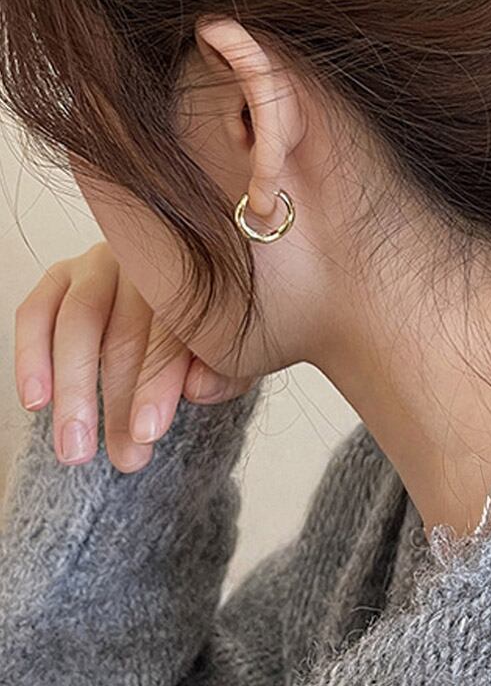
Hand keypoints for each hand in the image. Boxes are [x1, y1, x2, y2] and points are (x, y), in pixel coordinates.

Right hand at [14, 240, 257, 471]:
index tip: (147, 433)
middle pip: (126, 327)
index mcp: (200, 273)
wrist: (188, 305)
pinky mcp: (64, 274)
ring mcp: (103, 262)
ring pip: (79, 319)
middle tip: (121, 455)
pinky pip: (38, 311)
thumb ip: (225, 369)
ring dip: (74, 389)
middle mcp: (149, 260)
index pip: (176, 328)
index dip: (158, 383)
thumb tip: (197, 388)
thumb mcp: (234, 351)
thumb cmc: (213, 330)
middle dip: (120, 398)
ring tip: (76, 448)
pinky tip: (37, 402)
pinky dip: (32, 356)